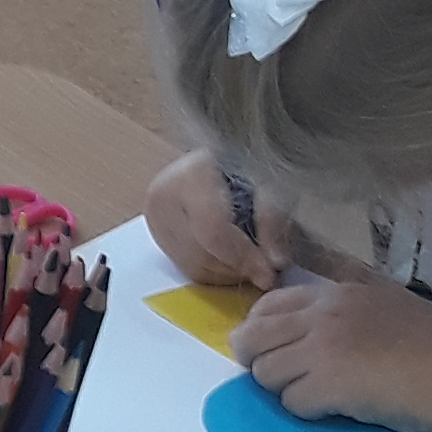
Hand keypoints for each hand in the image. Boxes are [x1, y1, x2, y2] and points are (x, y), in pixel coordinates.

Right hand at [146, 149, 293, 291]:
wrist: (220, 157)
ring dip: (228, 273)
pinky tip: (233, 261)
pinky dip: (214, 272)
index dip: (243, 256)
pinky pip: (185, 267)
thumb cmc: (246, 163)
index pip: (212, 230)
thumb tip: (276, 261)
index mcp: (191, 174)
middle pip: (201, 254)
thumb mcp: (271, 182)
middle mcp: (163, 196)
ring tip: (252, 264)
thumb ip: (273, 220)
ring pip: (193, 266)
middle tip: (266, 270)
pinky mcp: (157, 233)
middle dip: (238, 268)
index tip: (270, 273)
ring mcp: (155, 217)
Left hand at [238, 271, 431, 431]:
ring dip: (284, 390)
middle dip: (258, 362)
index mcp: (335, 292)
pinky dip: (307, 411)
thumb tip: (309, 325)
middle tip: (283, 380)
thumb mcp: (385, 302)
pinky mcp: (329, 385)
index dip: (261, 331)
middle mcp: (322, 314)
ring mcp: (323, 349)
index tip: (277, 351)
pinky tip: (334, 410)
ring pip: (264, 373)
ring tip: (317, 395)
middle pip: (251, 337)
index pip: (268, 305)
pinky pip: (290, 403)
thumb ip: (345, 307)